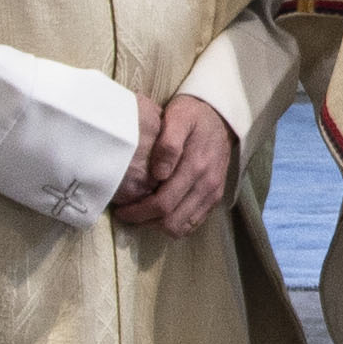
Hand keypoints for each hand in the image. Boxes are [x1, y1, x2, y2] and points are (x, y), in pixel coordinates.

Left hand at [111, 93, 237, 239]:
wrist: (220, 118)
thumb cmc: (193, 116)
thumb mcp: (178, 117)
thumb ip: (169, 143)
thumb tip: (159, 173)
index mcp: (195, 167)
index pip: (163, 203)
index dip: (139, 212)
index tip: (121, 209)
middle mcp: (207, 185)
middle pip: (172, 221)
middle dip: (146, 221)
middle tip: (127, 213)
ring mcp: (212, 194)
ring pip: (183, 227)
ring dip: (159, 225)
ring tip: (142, 213)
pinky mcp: (214, 198)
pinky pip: (194, 223)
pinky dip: (175, 223)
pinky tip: (160, 212)